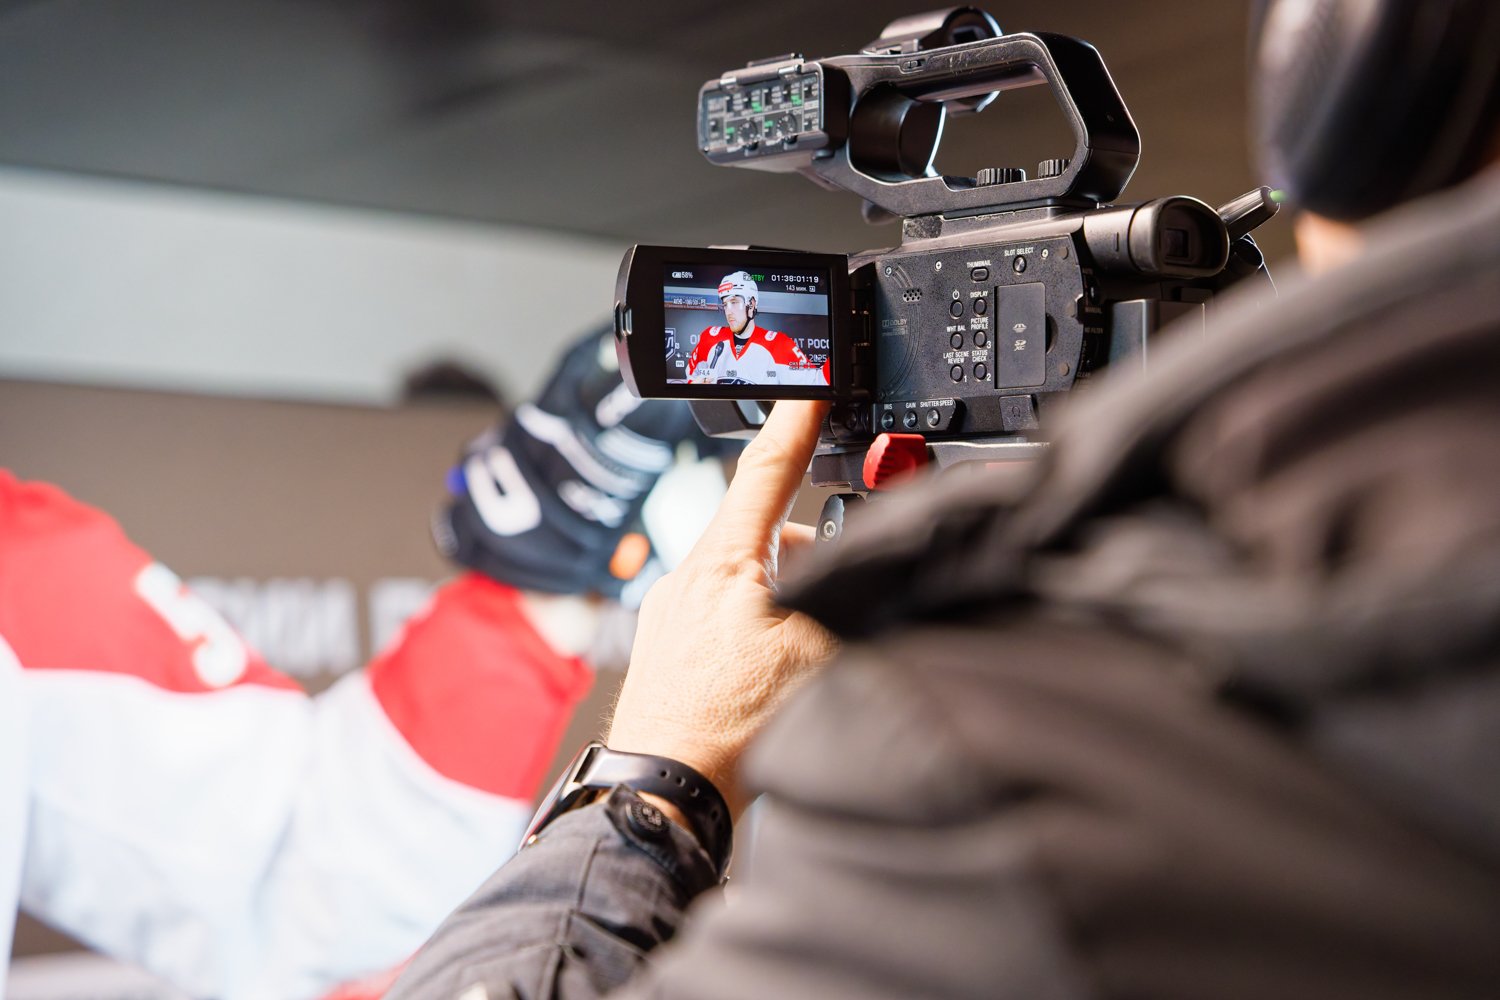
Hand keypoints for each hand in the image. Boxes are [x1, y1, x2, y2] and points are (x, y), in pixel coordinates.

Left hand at [606, 401, 837, 818]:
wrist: (664, 790)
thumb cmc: (725, 728)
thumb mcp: (815, 653)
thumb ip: (848, 600)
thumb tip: (880, 578)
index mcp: (724, 561)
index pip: (766, 469)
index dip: (796, 421)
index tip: (808, 381)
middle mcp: (689, 577)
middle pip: (760, 530)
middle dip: (803, 546)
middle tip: (835, 579)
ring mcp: (674, 614)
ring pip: (746, 578)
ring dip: (782, 594)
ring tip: (802, 651)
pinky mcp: (670, 648)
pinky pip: (725, 613)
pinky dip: (758, 624)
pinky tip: (771, 670)